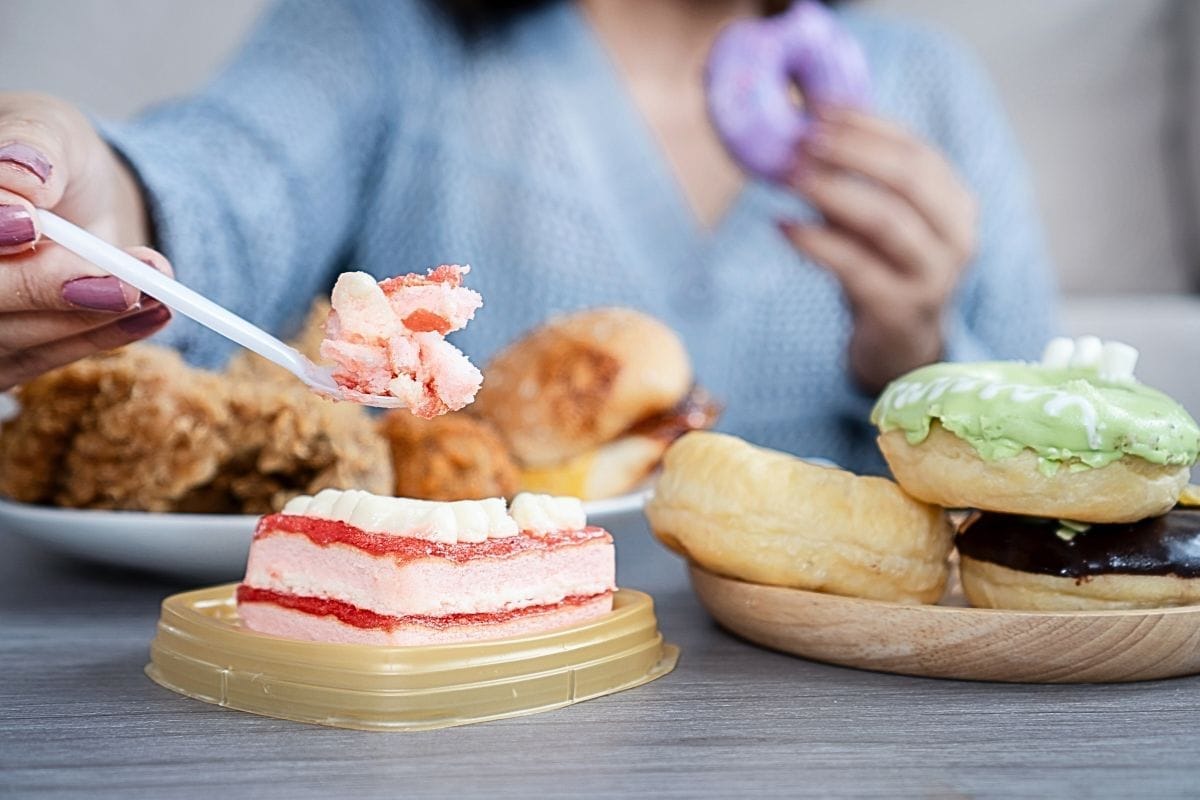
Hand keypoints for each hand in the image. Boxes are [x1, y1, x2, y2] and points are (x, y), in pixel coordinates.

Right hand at [0, 93, 171, 390]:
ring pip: (6, 339)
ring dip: (84, 318)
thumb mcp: (48, 127)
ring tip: (153, 291)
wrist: (73, 196)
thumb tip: (24, 178)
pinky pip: (39, 360)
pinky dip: (99, 337)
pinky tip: (150, 313)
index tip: (29, 225)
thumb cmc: (49, 152)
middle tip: (121, 280)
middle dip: (43, 288)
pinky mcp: (0, 355)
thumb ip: (34, 146)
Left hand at [780, 107, 977, 393]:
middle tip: (800, 138)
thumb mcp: (878, 219)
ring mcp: (932, 275)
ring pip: (885, 220)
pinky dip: (817, 243)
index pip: (917, 149)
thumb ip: (856, 179)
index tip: (819, 108)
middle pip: (908, 177)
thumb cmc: (883, 269)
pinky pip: (856, 268)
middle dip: (851, 150)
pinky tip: (784, 227)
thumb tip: (803, 123)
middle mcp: (956, 236)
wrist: (900, 347)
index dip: (868, 125)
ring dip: (832, 191)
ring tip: (788, 175)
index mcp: (955, 202)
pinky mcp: (900, 309)